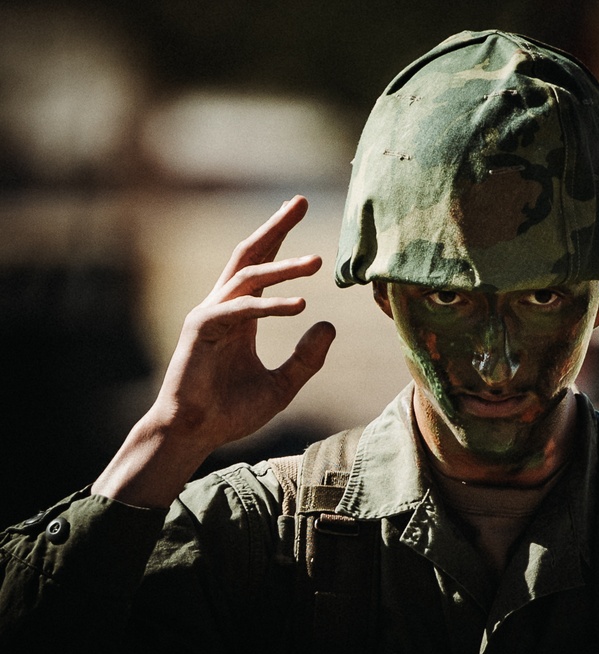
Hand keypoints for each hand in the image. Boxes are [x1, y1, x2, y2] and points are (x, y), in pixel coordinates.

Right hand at [150, 195, 334, 451]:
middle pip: (251, 254)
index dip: (281, 237)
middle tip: (301, 201)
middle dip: (276, 227)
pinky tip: (301, 306)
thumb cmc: (232, 411)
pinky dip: (270, 306)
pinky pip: (241, 310)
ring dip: (284, 268)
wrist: (196, 434)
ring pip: (248, 278)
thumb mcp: (283, 385)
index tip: (300, 209)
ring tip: (318, 262)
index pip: (263, 265)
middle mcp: (225, 307)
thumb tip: (330, 325)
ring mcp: (211, 315)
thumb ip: (307, 358)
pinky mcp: (202, 331)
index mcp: (243, 314)